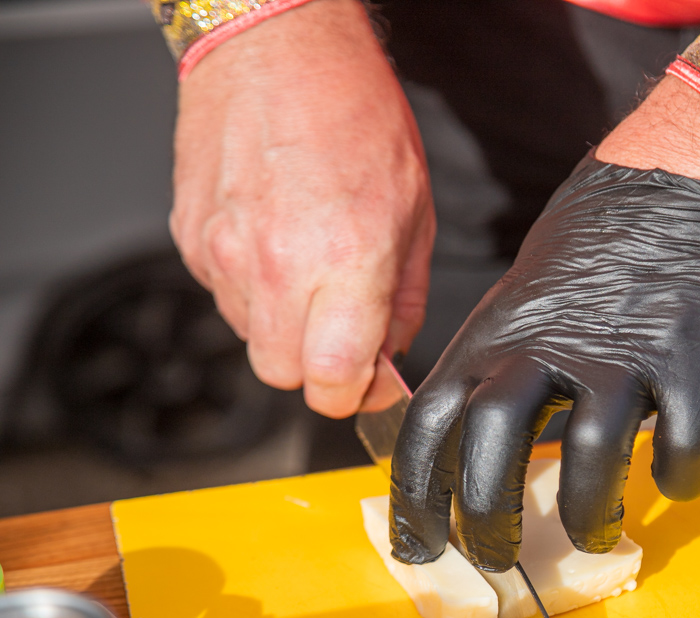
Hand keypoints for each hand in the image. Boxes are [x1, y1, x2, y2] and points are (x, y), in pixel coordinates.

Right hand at [170, 0, 434, 417]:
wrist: (274, 45)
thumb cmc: (350, 109)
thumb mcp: (414, 207)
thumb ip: (403, 297)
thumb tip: (391, 352)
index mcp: (345, 259)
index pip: (334, 381)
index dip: (358, 395)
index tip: (371, 384)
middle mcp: (277, 265)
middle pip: (285, 376)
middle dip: (319, 369)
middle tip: (345, 334)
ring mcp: (224, 253)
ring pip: (251, 341)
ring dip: (285, 328)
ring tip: (310, 269)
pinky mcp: (190, 239)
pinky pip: (223, 297)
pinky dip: (252, 291)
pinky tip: (276, 243)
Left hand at [389, 77, 699, 570]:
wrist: (689, 174)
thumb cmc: (602, 235)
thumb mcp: (524, 291)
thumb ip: (499, 359)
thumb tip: (476, 435)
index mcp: (499, 332)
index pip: (430, 425)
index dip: (414, 497)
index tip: (417, 544)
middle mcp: (550, 346)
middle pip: (493, 453)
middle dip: (486, 524)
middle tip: (497, 560)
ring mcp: (625, 357)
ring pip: (589, 462)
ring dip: (589, 517)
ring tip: (597, 537)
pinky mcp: (695, 363)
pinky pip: (681, 447)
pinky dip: (680, 480)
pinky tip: (677, 483)